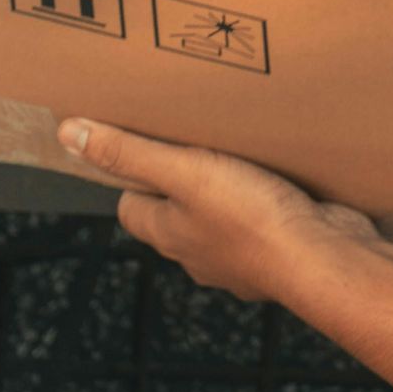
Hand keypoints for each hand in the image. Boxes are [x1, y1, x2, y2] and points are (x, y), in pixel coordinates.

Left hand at [56, 118, 381, 301]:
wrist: (324, 257)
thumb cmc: (253, 218)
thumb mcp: (186, 172)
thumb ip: (130, 154)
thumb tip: (69, 134)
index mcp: (170, 235)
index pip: (132, 208)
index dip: (132, 175)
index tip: (143, 143)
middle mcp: (200, 253)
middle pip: (176, 215)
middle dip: (182, 183)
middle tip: (196, 140)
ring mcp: (242, 257)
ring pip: (222, 220)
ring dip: (229, 192)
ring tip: (243, 153)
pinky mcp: (282, 250)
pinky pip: (266, 222)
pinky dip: (270, 202)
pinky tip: (285, 178)